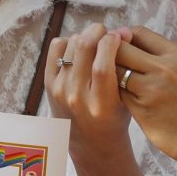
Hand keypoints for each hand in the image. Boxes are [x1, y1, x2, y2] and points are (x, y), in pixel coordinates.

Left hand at [45, 24, 132, 159]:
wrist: (91, 144)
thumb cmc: (115, 119)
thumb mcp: (126, 99)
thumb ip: (124, 68)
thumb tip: (121, 32)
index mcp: (101, 106)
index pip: (103, 66)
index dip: (112, 42)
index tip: (120, 36)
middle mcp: (77, 97)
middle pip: (84, 47)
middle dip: (99, 32)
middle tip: (107, 35)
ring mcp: (60, 90)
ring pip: (72, 43)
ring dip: (86, 37)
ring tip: (96, 45)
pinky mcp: (49, 84)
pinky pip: (56, 47)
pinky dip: (69, 42)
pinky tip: (80, 51)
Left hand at [115, 27, 176, 169]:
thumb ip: (164, 58)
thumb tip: (133, 46)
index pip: (139, 33)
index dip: (125, 38)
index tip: (122, 47)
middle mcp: (164, 68)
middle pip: (121, 49)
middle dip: (113, 55)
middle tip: (113, 66)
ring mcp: (151, 89)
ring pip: (115, 72)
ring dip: (113, 78)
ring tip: (120, 86)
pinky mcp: (142, 110)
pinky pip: (119, 95)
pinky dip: (119, 96)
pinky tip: (129, 103)